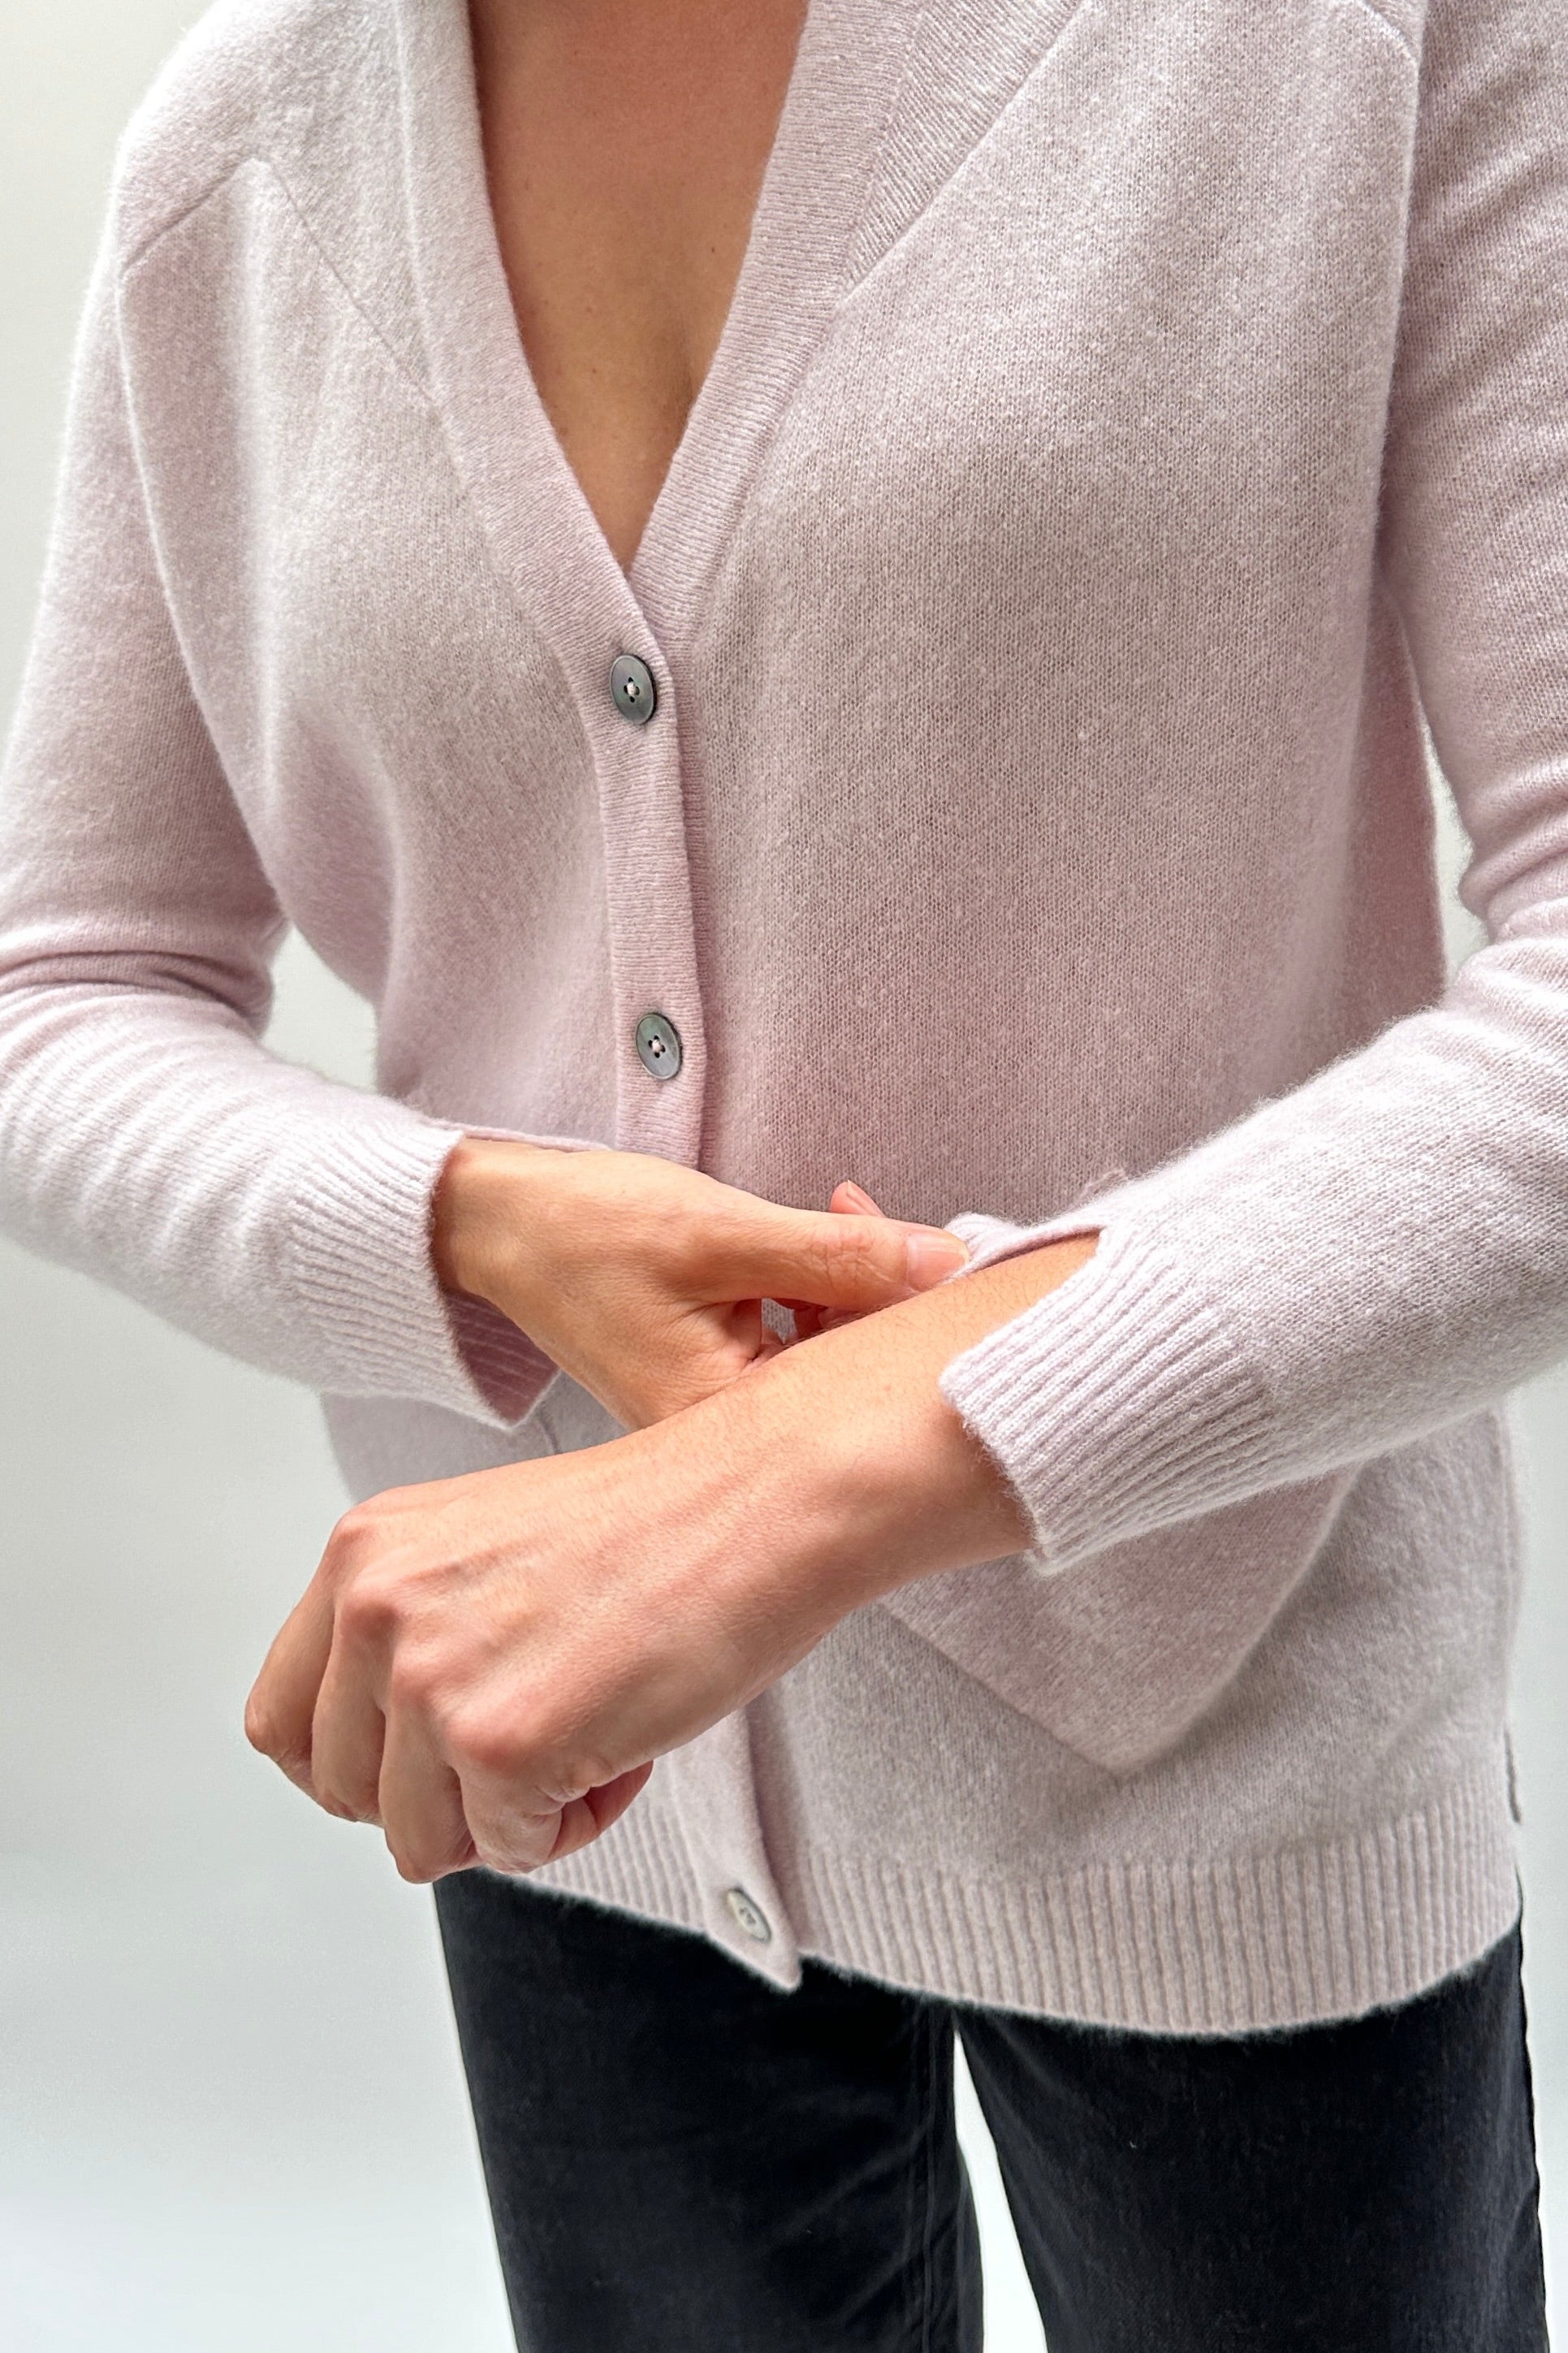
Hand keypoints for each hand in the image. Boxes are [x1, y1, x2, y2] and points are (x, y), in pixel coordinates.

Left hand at [245, 1227, 1098, 1878]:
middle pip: (344, 1793)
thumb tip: (383, 1751)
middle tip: (535, 1743)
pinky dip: (574, 1824)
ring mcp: (430, 1679)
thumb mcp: (481, 1547)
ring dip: (507, 1814)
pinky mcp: (500, 1745)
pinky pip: (511, 1850)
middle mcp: (375, 1608)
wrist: (761, 1498)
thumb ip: (411, 1628)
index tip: (430, 1761)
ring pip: (417, 1840)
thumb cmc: (659, 1522)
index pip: (281, 1722)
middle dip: (439, 1795)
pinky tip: (627, 1743)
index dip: (359, 1765)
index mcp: (363, 1552)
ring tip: (589, 1734)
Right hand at [430, 1138, 968, 1427]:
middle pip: (849, 1374)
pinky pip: (794, 1342)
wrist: (502, 1223)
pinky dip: (814, 1286)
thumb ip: (841, 1253)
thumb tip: (950, 1262)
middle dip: (882, 1287)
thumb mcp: (722, 1232)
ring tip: (837, 1208)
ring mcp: (715, 1415)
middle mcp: (718, 1440)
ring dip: (850, 1278)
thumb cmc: (588, 1229)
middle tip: (866, 1209)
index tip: (948, 1247)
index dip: (912, 1311)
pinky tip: (811, 1237)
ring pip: (827, 1352)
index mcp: (719, 1422)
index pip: (858, 1381)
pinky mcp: (714, 1383)